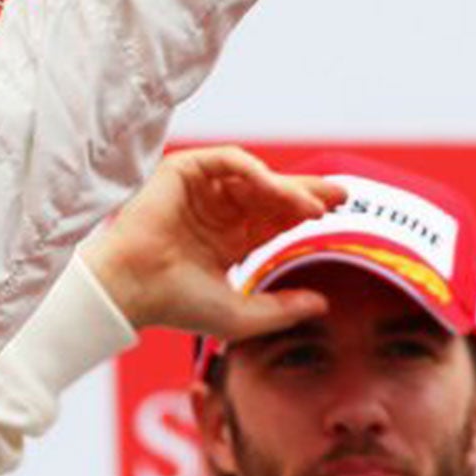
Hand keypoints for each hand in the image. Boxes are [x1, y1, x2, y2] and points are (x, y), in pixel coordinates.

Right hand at [84, 146, 344, 343]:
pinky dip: (252, 169)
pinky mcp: (182, 173)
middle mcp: (215, 213)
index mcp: (226, 241)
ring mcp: (198, 191)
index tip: (338, 213)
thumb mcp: (241, 315)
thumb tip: (323, 304)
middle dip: (305, 194)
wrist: (133, 289)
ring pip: (253, 178)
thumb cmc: (176, 305)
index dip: (303, 214)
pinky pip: (226, 161)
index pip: (273, 219)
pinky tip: (271, 186)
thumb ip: (283, 310)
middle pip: (270, 195)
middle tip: (342, 195)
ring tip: (311, 207)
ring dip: (285, 188)